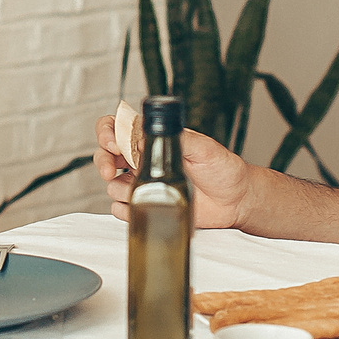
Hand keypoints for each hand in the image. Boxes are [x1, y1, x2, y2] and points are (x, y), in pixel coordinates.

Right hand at [93, 113, 256, 229]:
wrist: (236, 199)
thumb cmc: (222, 168)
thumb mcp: (202, 145)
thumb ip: (173, 138)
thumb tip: (144, 139)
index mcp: (153, 139)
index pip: (118, 128)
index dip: (107, 132)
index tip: (112, 142)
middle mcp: (144, 160)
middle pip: (105, 156)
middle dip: (102, 162)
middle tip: (109, 169)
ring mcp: (144, 184)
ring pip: (112, 185)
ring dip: (120, 188)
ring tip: (143, 188)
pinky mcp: (148, 206)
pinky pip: (122, 210)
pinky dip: (126, 209)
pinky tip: (142, 205)